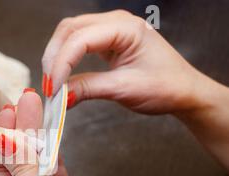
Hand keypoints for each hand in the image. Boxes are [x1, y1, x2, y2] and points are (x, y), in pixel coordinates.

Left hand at [0, 91, 155, 175]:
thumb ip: (22, 168)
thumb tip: (4, 137)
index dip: (3, 136)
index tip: (8, 109)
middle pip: (18, 161)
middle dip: (21, 131)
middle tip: (24, 100)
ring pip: (39, 163)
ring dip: (39, 138)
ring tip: (38, 109)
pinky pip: (57, 172)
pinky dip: (56, 153)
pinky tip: (52, 134)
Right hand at [42, 10, 209, 114]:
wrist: (184, 91)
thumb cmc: (165, 87)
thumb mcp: (124, 89)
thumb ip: (89, 89)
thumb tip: (60, 96)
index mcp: (126, 28)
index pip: (80, 38)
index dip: (61, 63)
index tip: (53, 89)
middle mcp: (116, 22)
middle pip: (69, 29)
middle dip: (54, 57)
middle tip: (48, 86)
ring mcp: (111, 29)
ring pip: (70, 34)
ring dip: (57, 56)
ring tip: (53, 82)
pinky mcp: (107, 41)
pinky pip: (78, 43)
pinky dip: (66, 58)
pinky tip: (62, 75)